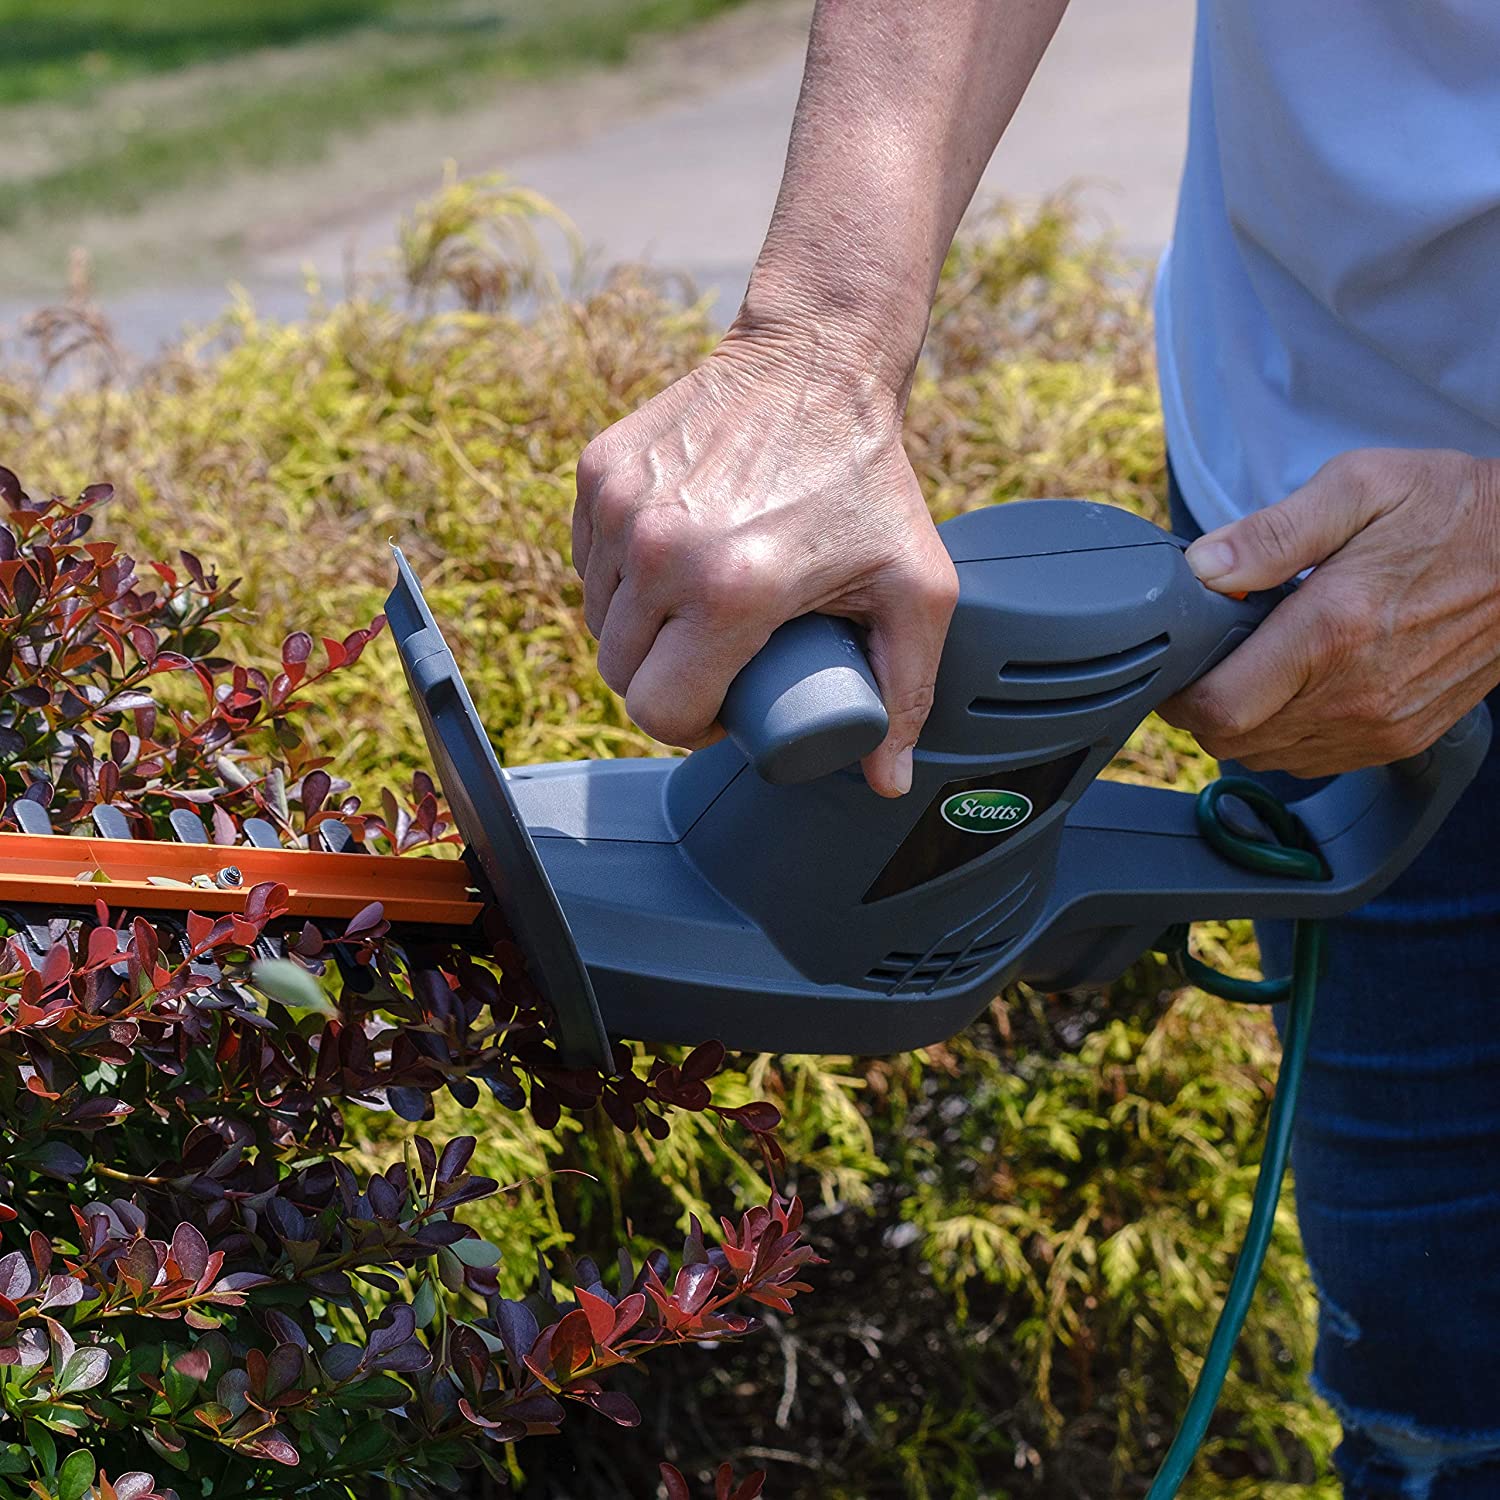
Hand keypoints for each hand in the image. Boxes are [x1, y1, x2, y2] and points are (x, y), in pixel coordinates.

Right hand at [572, 318, 956, 796]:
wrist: (816, 358)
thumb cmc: (870, 478)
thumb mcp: (914, 588)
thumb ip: (907, 690)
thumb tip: (885, 782)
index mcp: (731, 591)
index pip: (661, 711)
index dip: (692, 727)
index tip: (724, 708)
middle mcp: (659, 552)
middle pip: (621, 674)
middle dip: (664, 684)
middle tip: (715, 663)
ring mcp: (620, 508)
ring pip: (598, 620)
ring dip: (639, 632)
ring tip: (696, 612)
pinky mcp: (597, 472)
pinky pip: (589, 563)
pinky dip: (621, 576)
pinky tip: (670, 563)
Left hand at [1160, 448, 1499, 776]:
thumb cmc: (1453, 511)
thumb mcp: (1359, 487)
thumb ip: (1272, 532)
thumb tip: (1203, 567)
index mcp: (1331, 633)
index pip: (1219, 708)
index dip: (1179, 696)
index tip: (1177, 665)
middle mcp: (1355, 693)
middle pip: (1234, 741)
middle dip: (1204, 708)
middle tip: (1211, 660)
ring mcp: (1381, 725)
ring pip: (1269, 758)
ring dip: (1245, 724)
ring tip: (1257, 668)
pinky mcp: (1402, 739)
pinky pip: (1314, 760)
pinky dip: (1288, 735)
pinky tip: (1298, 687)